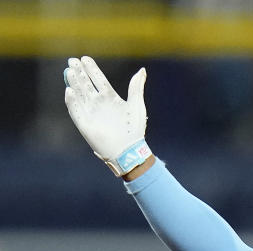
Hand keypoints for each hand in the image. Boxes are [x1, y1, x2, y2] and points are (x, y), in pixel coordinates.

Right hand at [64, 56, 150, 176]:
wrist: (129, 150)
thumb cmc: (134, 129)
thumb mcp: (137, 104)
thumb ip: (136, 87)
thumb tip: (142, 70)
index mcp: (111, 98)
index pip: (98, 80)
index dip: (92, 69)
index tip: (85, 58)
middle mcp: (98, 104)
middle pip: (86, 84)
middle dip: (79, 73)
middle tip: (72, 61)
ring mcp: (90, 113)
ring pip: (79, 94)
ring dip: (74, 83)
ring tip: (70, 71)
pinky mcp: (84, 124)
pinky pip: (75, 110)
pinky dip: (72, 101)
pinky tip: (69, 90)